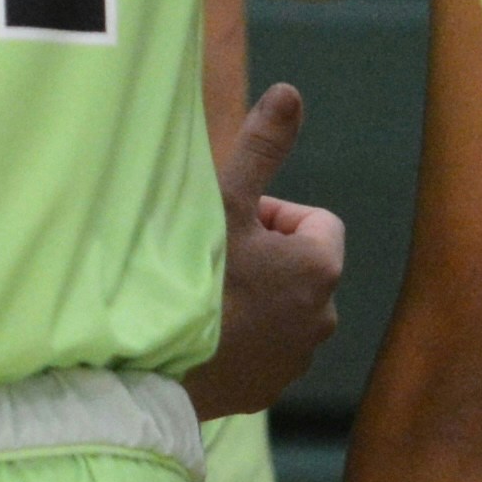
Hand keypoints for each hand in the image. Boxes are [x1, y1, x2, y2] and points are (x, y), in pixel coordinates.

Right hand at [186, 81, 346, 418]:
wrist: (157, 373)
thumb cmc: (195, 279)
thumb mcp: (226, 203)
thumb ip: (261, 147)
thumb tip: (290, 91)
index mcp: (321, 268)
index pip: (313, 219)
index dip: (271, 213)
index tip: (230, 225)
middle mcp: (324, 317)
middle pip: (296, 264)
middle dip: (262, 256)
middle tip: (210, 259)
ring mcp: (296, 359)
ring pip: (279, 307)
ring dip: (252, 297)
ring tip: (202, 297)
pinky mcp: (268, 390)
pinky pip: (260, 348)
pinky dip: (238, 337)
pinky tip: (199, 334)